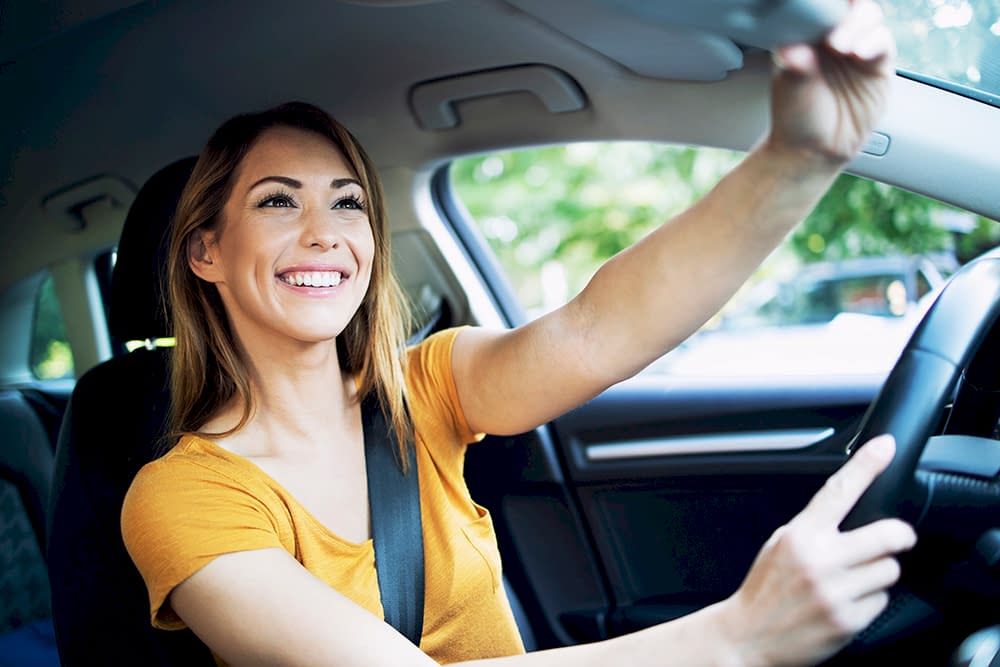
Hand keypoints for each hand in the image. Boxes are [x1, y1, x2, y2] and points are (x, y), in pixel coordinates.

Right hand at [721, 435, 916, 666]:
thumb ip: (814, 527)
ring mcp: (836, 592)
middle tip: (897, 538)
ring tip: (854, 579)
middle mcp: (820, 561)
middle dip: (899, 536)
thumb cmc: (765, 588)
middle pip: (888, 534)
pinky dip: (870, 601)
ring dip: (880, 573)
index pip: (839, 491)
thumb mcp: (780, 544)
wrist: (748, 636)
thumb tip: (849, 508)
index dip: (865, 465)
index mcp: (800, 535)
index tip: (884, 446)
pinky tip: (847, 602)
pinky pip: (882, 601)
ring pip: (890, 570)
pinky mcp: (849, 621)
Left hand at [766, 0, 896, 164]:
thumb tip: (793, 49)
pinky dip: (873, 42)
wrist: (813, 150)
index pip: (817, 3)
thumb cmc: (795, 116)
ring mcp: (857, 46)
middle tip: (828, 34)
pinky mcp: (878, 63)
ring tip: (840, 46)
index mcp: (805, 31)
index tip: (817, 4)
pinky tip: (859, 52)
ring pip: (867, 16)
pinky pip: (882, 43)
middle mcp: (832, 34)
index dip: (821, 2)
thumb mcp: (789, 87)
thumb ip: (795, 63)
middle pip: (847, 4)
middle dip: (842, 8)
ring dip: (857, 24)